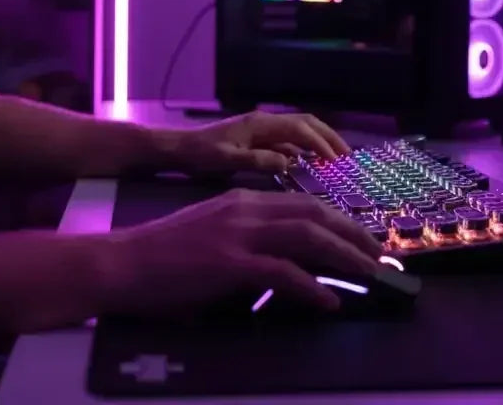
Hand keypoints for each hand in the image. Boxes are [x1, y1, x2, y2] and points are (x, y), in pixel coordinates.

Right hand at [102, 188, 382, 314]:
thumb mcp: (213, 236)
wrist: (121, 264)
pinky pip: (283, 272)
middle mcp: (246, 208)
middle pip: (316, 213)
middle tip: (381, 256)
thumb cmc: (162, 257)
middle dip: (354, 234)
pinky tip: (330, 302)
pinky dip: (313, 287)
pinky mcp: (229, 262)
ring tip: (371, 275)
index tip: (364, 238)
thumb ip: (250, 242)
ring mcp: (238, 233)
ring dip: (346, 256)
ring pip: (308, 236)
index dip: (341, 220)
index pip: (305, 203)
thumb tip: (289, 266)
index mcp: (243, 199)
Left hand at [171, 110, 351, 175]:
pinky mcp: (256, 138)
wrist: (179, 149)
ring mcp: (260, 128)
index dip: (321, 144)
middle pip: (305, 123)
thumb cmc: (201, 154)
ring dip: (317, 141)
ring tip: (334, 159)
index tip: (337, 162)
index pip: (300, 130)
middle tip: (346, 156)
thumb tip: (289, 163)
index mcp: (260, 124)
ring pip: (297, 130)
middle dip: (328, 137)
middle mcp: (264, 122)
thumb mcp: (227, 160)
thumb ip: (258, 161)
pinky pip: (286, 140)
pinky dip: (302, 149)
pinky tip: (307, 164)